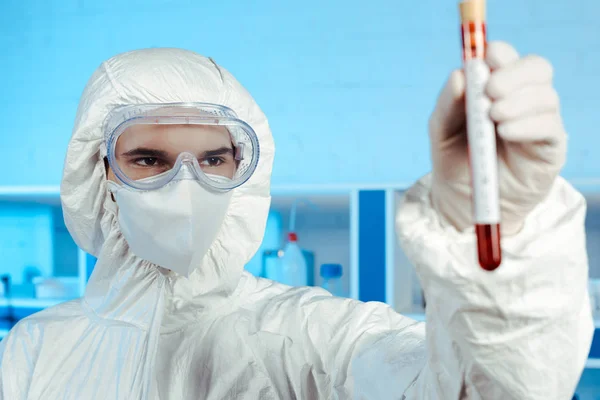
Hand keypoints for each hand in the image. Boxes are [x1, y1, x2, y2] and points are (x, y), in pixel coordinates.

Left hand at [428, 41, 566, 235]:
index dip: (500, 53)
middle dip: (514, 73)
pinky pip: (550, 126)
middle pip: (537, 67)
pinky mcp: (549, 147)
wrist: (464, 202)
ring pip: (546, 95)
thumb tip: (459, 74)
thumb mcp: (441, 132)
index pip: (507, 58)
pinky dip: (528, 124)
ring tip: (494, 118)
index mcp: (495, 88)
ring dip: (519, 101)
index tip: (486, 58)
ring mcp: (539, 122)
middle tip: (491, 89)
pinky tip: (506, 132)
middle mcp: (522, 99)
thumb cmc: (454, 161)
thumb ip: (448, 104)